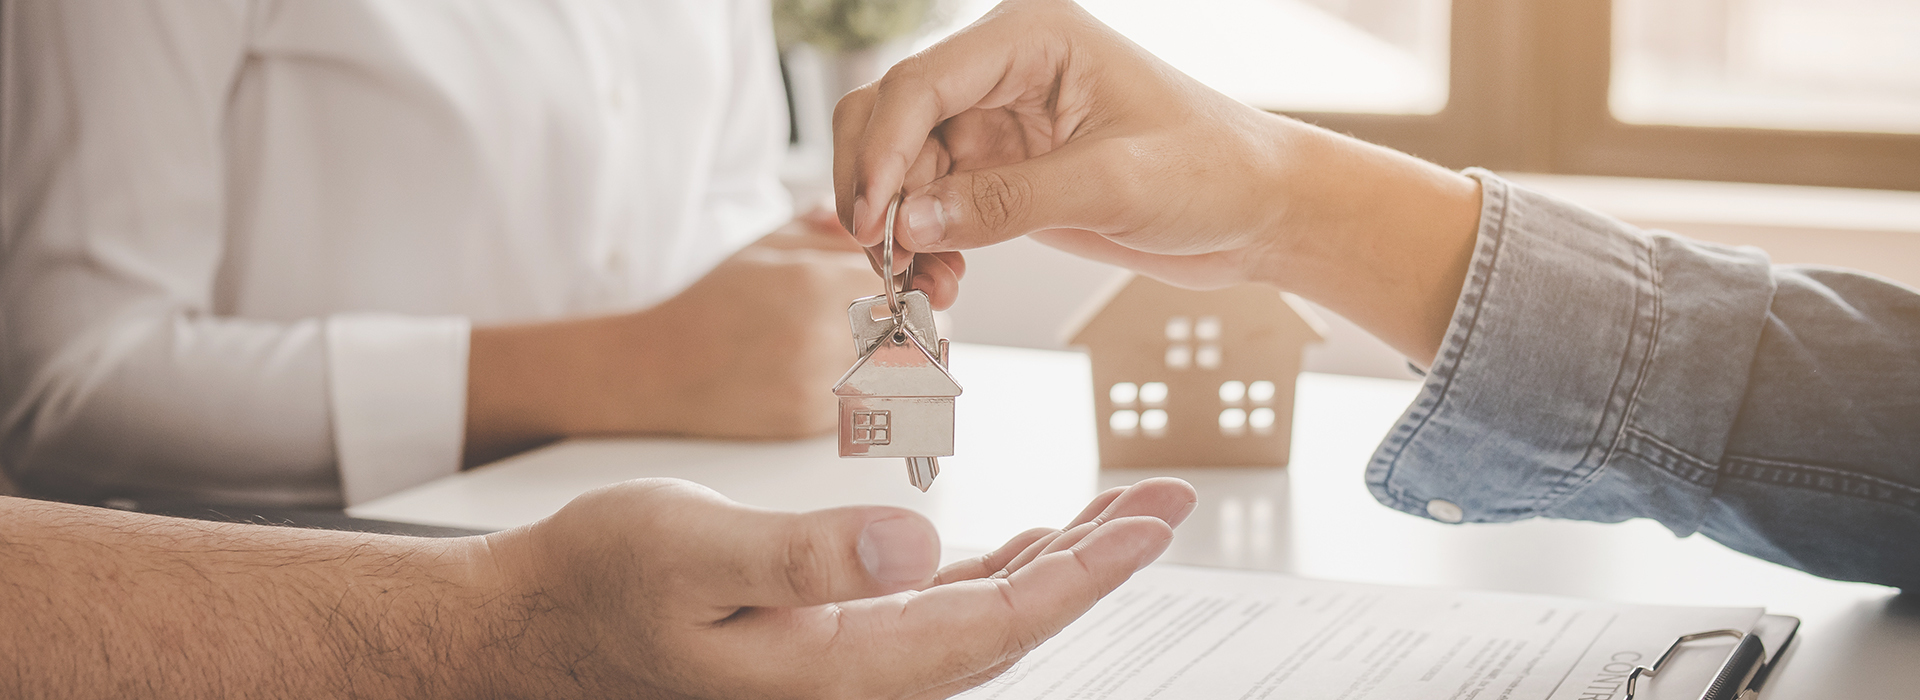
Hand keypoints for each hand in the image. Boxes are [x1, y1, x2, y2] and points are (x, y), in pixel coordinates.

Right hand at [465, 220, 882, 463]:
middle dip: (916, 323)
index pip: (905, 283)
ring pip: (898, 373)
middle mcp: (819, 338)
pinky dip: (870, 386)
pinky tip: (848, 371)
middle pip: (913, 332)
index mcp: (811, 284)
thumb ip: (829, 231)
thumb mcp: (768, 245)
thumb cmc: (712, 302)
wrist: (653, 369)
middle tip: (905, 316)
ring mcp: (815, 387)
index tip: (910, 281)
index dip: (914, 282)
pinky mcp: (809, 423)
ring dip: (900, 358)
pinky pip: (867, 402)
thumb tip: (883, 220)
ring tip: (881, 344)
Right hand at [483, 477, 1197, 698]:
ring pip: (985, 615)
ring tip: (1122, 514)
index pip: (997, 625)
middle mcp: (860, 677)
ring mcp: (848, 660)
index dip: (1084, 575)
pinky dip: (997, 571)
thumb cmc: (600, 581)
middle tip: (1168, 503)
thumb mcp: (693, 553)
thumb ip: (803, 556)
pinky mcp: (830, 632)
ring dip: (1057, 563)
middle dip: (1097, 564)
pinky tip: (1027, 544)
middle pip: (1012, 624)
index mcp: (841, 668)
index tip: (1152, 525)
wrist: (537, 619)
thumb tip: (916, 546)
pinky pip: (941, 607)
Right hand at [832, 0, 1480, 362]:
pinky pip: (932, 207)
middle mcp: (1002, 73)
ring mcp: (997, 126)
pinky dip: (924, 246)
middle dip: (878, 190)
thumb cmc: (1213, 171)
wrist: (1259, 213)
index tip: (874, 222)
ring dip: (898, 229)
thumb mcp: (1114, 184)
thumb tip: (910, 223)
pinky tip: (944, 281)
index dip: (884, 155)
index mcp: (1030, 38)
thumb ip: (1007, 201)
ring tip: (924, 285)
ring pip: (902, 170)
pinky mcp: (1003, 176)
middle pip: (891, 119)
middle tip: (886, 259)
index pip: (921, 86)